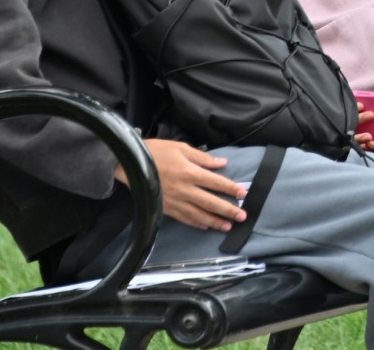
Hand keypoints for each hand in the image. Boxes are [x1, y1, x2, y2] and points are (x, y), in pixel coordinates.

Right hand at [115, 139, 248, 231]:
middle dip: (228, 210)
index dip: (230, 188)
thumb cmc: (157, 152)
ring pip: (199, 214)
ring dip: (215, 221)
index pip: (216, 182)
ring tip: (228, 226)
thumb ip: (202, 157)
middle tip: (243, 216)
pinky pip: (184, 218)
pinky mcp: (166, 208)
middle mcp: (184, 189)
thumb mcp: (181, 148)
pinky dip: (196, 223)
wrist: (130, 164)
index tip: (243, 194)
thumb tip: (222, 163)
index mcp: (190, 172)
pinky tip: (206, 226)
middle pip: (211, 202)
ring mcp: (175, 201)